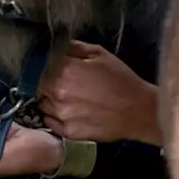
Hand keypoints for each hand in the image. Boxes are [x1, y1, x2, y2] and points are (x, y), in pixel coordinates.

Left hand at [38, 40, 162, 145]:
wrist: (139, 111)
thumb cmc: (122, 80)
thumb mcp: (99, 54)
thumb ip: (73, 47)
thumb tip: (55, 46)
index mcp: (64, 70)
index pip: (40, 65)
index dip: (47, 66)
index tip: (54, 67)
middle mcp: (57, 93)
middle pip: (39, 85)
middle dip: (48, 83)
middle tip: (64, 83)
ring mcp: (61, 115)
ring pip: (43, 104)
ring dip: (50, 100)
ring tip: (69, 99)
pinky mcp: (68, 132)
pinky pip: (50, 123)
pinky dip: (54, 117)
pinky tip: (69, 112)